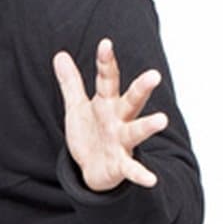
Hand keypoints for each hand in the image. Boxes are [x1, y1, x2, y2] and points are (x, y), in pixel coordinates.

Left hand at [53, 38, 167, 191]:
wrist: (93, 168)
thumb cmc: (90, 133)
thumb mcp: (77, 107)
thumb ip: (71, 82)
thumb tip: (60, 54)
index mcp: (107, 103)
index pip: (108, 79)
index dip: (106, 62)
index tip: (106, 43)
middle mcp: (118, 120)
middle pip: (131, 101)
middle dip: (141, 89)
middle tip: (154, 75)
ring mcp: (121, 142)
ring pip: (136, 131)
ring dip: (148, 126)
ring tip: (162, 120)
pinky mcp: (121, 164)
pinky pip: (132, 169)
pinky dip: (141, 174)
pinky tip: (151, 180)